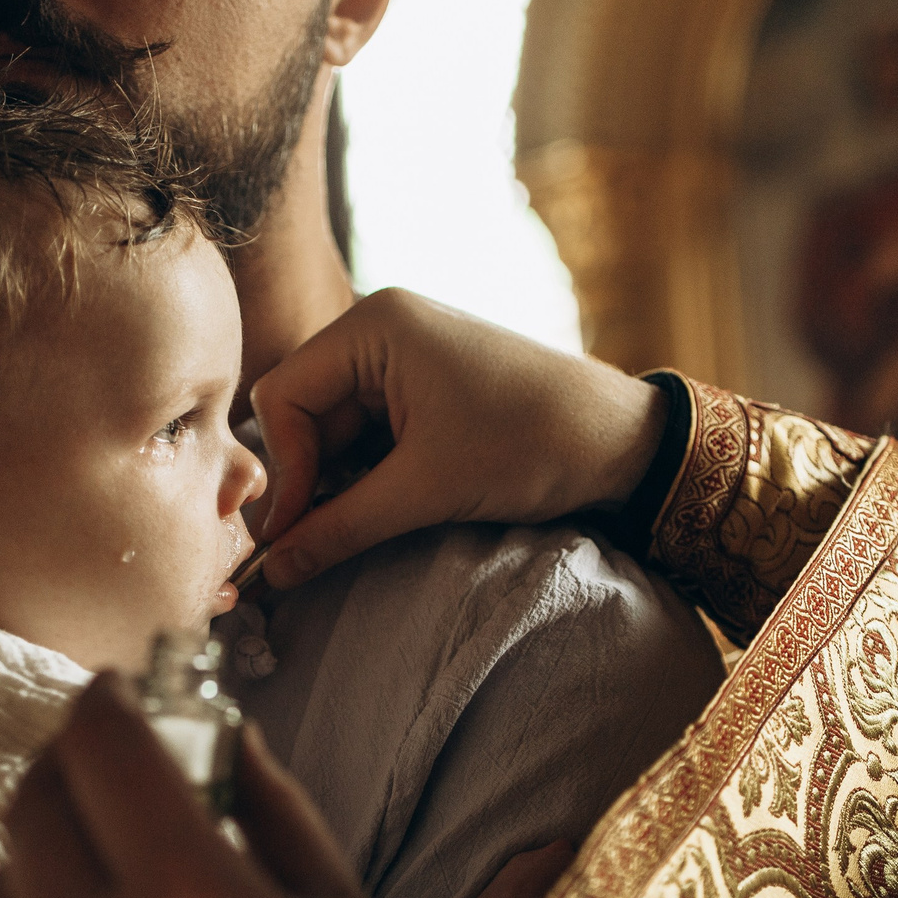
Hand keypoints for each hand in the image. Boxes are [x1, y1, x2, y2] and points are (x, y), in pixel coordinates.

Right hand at [249, 289, 668, 589]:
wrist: (624, 442)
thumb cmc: (530, 445)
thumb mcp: (425, 491)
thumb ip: (339, 529)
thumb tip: (273, 572)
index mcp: (374, 326)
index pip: (283, 397)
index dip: (285, 471)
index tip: (294, 536)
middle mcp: (382, 330)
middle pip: (305, 415)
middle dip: (314, 480)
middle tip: (319, 544)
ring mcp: (406, 359)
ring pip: (337, 432)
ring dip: (344, 485)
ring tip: (367, 527)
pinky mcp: (428, 390)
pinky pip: (372, 435)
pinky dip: (372, 477)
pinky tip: (392, 509)